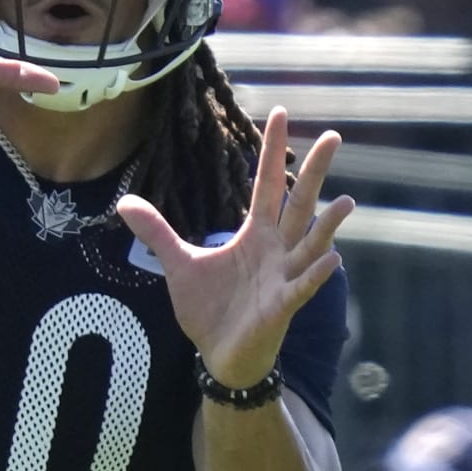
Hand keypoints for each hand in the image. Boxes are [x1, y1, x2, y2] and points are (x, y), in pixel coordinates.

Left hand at [116, 109, 354, 388]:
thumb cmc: (210, 310)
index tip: (281, 114)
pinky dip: (315, 274)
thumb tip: (125, 203)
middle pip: (299, 204)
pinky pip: (302, 288)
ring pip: (310, 245)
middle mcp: (276, 250)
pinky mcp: (282, 307)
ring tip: (347, 201)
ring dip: (328, 225)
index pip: (266, 184)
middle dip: (315, 172)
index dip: (272, 151)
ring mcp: (283, 278)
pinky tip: (331, 258)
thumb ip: (157, 232)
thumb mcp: (179, 264)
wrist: (220, 356)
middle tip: (334, 135)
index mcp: (255, 234)